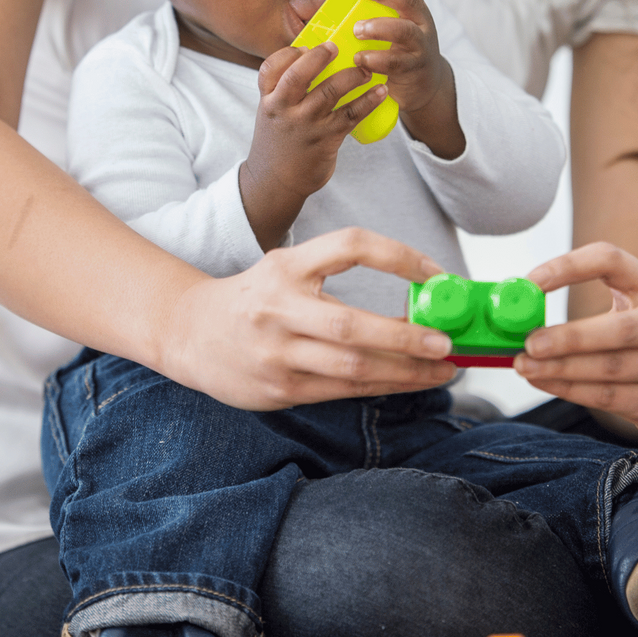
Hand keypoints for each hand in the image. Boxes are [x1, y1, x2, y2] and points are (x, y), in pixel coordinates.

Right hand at [153, 227, 457, 410]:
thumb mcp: (286, 271)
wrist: (191, 333)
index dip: (397, 255)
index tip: (435, 272)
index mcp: (286, 267)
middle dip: (406, 337)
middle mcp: (279, 309)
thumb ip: (335, 276)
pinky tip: (408, 381)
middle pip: (352, 325)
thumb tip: (416, 300)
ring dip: (405, 371)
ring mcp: (277, 354)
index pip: (349, 246)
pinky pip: (341, 390)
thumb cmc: (255, 300)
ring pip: (352, 367)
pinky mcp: (280, 389)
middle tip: (446, 341)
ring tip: (442, 369)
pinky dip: (381, 386)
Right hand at [241, 43, 389, 247]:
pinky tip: (381, 92)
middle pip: (299, 74)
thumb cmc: (279, 142)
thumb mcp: (272, 113)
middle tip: (336, 47)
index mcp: (268, 100)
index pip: (270, 68)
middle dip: (319, 56)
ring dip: (352, 76)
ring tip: (367, 69)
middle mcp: (283, 109)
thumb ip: (285, 90)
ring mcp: (305, 124)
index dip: (289, 53)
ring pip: (330, 91)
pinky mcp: (326, 139)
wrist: (276, 182)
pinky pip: (351, 114)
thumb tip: (312, 59)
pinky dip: (368, 101)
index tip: (305, 46)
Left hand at [350, 0, 461, 157]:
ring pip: (405, 31)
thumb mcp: (394, 28)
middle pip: (408, 0)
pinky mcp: (415, 68)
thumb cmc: (400, 50)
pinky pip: (397, 62)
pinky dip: (377, 59)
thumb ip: (376, 16)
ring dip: (380, 27)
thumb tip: (332, 8)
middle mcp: (422, 22)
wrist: (426, 84)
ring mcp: (421, 45)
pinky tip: (360, 59)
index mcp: (414, 8)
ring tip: (358, 29)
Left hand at [513, 242, 637, 440]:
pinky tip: (542, 381)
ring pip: (607, 368)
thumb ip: (586, 303)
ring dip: (559, 368)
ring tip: (523, 365)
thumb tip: (518, 311)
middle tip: (529, 343)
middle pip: (618, 329)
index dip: (568, 267)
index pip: (610, 260)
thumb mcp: (631, 308)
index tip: (530, 283)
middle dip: (569, 337)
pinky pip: (606, 396)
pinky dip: (568, 389)